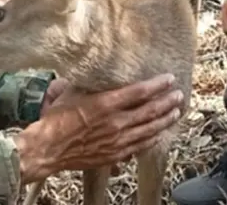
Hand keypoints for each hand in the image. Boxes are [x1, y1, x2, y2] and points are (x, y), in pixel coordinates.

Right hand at [14, 74, 183, 183]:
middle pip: (150, 111)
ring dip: (165, 120)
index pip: (140, 92)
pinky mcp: (114, 155)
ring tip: (176, 112)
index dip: (158, 85)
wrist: (47, 149)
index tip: (169, 78)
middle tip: (179, 95)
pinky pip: (139, 146)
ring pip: (149, 130)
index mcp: (105, 103)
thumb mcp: (72, 92)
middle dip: (167, 102)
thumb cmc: (56, 119)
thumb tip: (98, 71)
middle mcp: (115, 122)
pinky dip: (152, 138)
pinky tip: (159, 133)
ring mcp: (116, 141)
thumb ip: (90, 83)